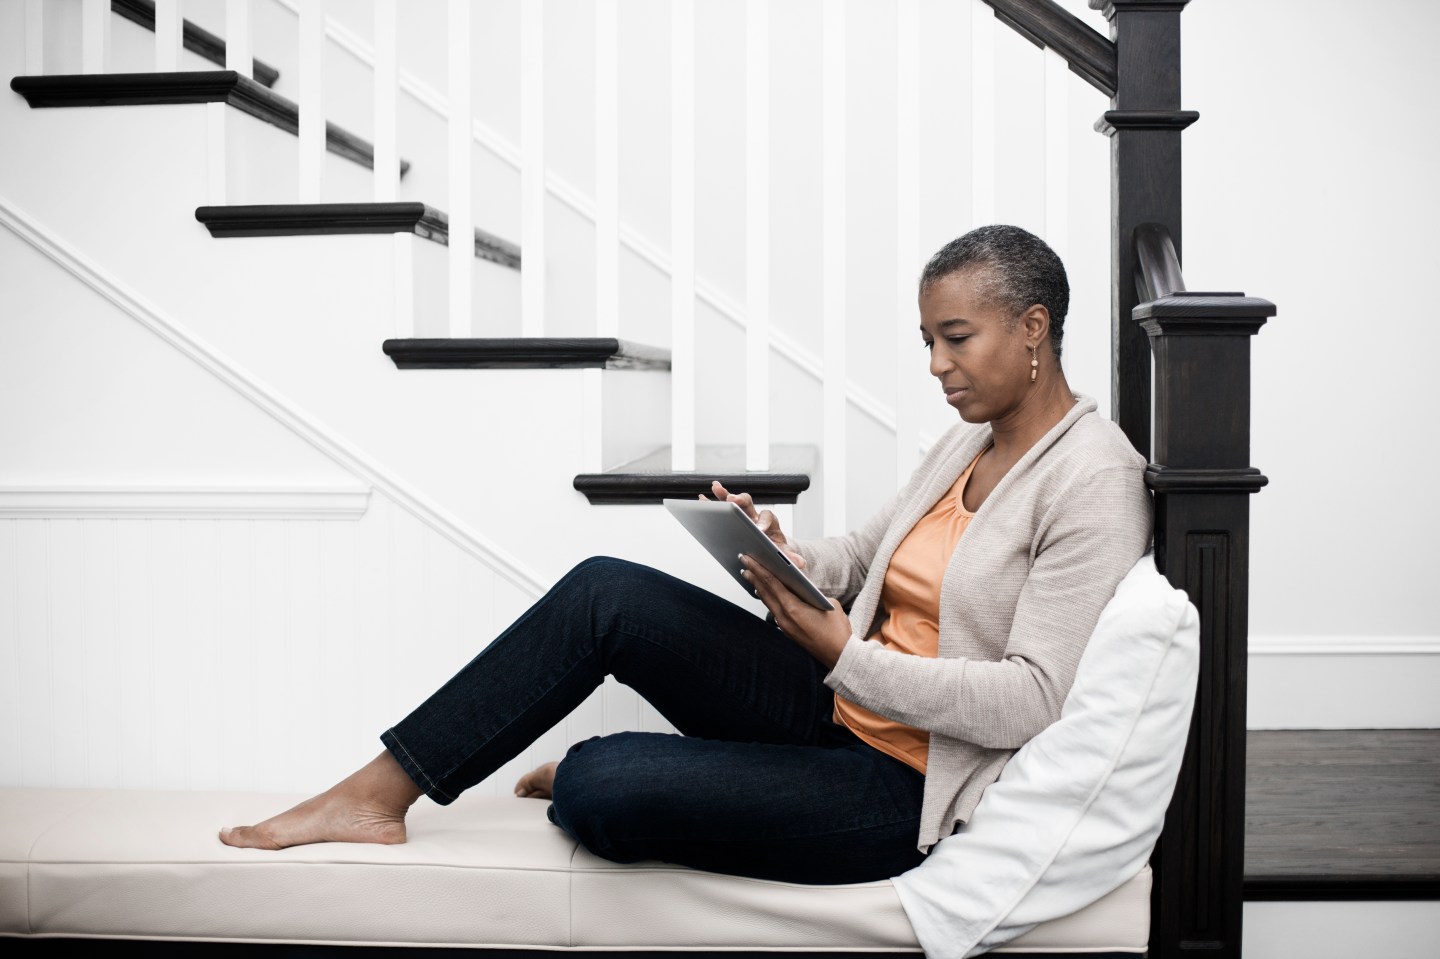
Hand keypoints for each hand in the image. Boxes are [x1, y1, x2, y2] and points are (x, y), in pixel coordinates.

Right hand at [704, 480, 805, 568]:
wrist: (770, 545)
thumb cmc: (774, 548)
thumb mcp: (783, 553)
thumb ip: (790, 557)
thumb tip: (800, 564)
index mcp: (769, 523)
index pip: (767, 518)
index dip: (763, 523)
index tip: (759, 530)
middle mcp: (755, 515)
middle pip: (748, 503)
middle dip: (740, 501)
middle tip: (732, 500)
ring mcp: (743, 515)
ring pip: (734, 501)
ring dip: (724, 494)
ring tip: (715, 487)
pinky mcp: (734, 517)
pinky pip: (723, 507)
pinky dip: (713, 502)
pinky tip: (702, 497)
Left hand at [739, 554, 849, 668]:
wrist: (840, 656)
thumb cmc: (837, 630)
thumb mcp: (828, 603)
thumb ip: (812, 592)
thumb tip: (802, 587)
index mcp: (793, 608)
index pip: (771, 583)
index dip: (758, 569)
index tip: (748, 558)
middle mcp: (784, 617)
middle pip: (765, 591)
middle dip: (753, 575)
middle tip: (744, 560)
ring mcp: (785, 626)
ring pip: (767, 601)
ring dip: (758, 586)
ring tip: (748, 574)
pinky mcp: (788, 631)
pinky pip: (773, 610)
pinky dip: (767, 598)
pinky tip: (763, 592)